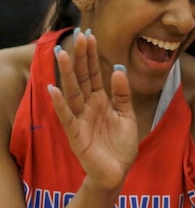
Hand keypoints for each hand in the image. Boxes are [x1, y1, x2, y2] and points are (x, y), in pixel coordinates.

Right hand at [49, 30, 137, 191]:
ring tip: (63, 54)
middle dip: (81, 57)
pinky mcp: (76, 134)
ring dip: (68, 74)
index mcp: (101, 101)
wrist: (117, 172)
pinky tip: (53, 89)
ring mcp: (80, 119)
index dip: (92, 55)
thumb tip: (118, 69)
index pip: (94, 73)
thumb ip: (123, 94)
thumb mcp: (127, 115)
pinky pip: (67, 117)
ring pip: (73, 92)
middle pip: (83, 78)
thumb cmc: (120, 145)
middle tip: (79, 35)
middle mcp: (88, 106)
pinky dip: (60, 103)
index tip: (89, 35)